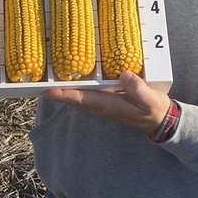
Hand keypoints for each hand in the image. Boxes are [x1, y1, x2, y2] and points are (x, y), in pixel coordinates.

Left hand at [43, 69, 169, 136]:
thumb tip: (123, 75)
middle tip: (37, 83)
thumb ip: (137, 88)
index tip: (47, 91)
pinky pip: (87, 95)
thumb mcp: (150, 99)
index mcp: (109, 105)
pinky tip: (72, 79)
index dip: (64, 95)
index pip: (82, 99)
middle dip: (57, 92)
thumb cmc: (154, 110)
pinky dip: (76, 89)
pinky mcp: (106, 101)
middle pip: (74, 98)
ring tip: (48, 80)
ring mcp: (103, 105)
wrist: (160, 122)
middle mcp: (102, 106)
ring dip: (64, 90)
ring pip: (79, 97)